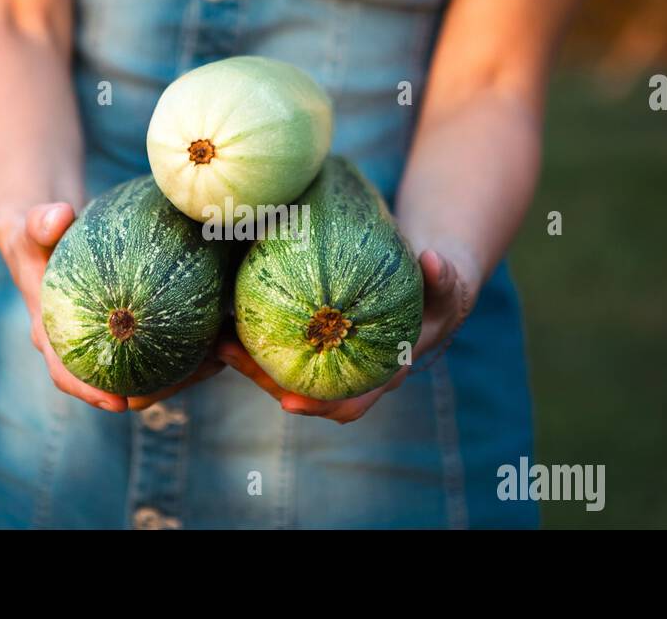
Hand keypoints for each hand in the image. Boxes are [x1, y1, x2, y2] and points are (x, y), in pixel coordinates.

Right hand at [0, 202, 221, 412]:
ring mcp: (111, 345)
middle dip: (153, 390)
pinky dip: (189, 348)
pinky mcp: (134, 335)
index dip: (90, 392)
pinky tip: (220, 337)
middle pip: (117, 385)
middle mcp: (83, 350)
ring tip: (216, 359)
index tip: (118, 404)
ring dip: (181, 372)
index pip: (67, 375)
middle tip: (188, 377)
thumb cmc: (41, 241)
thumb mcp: (32, 231)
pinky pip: (163, 350)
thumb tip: (58, 217)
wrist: (51, 242)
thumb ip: (40, 224)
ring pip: (146, 374)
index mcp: (53, 338)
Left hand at [216, 247, 475, 423]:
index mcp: (384, 372)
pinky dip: (256, 342)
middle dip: (265, 380)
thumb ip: (443, 276)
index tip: (288, 402)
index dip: (320, 405)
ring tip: (220, 341)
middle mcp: (353, 375)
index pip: (349, 401)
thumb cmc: (438, 289)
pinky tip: (229, 321)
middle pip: (303, 392)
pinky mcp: (315, 343)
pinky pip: (282, 350)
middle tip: (230, 353)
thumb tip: (431, 260)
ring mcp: (331, 361)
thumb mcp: (446, 283)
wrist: (429, 285)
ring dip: (251, 363)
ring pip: (285, 375)